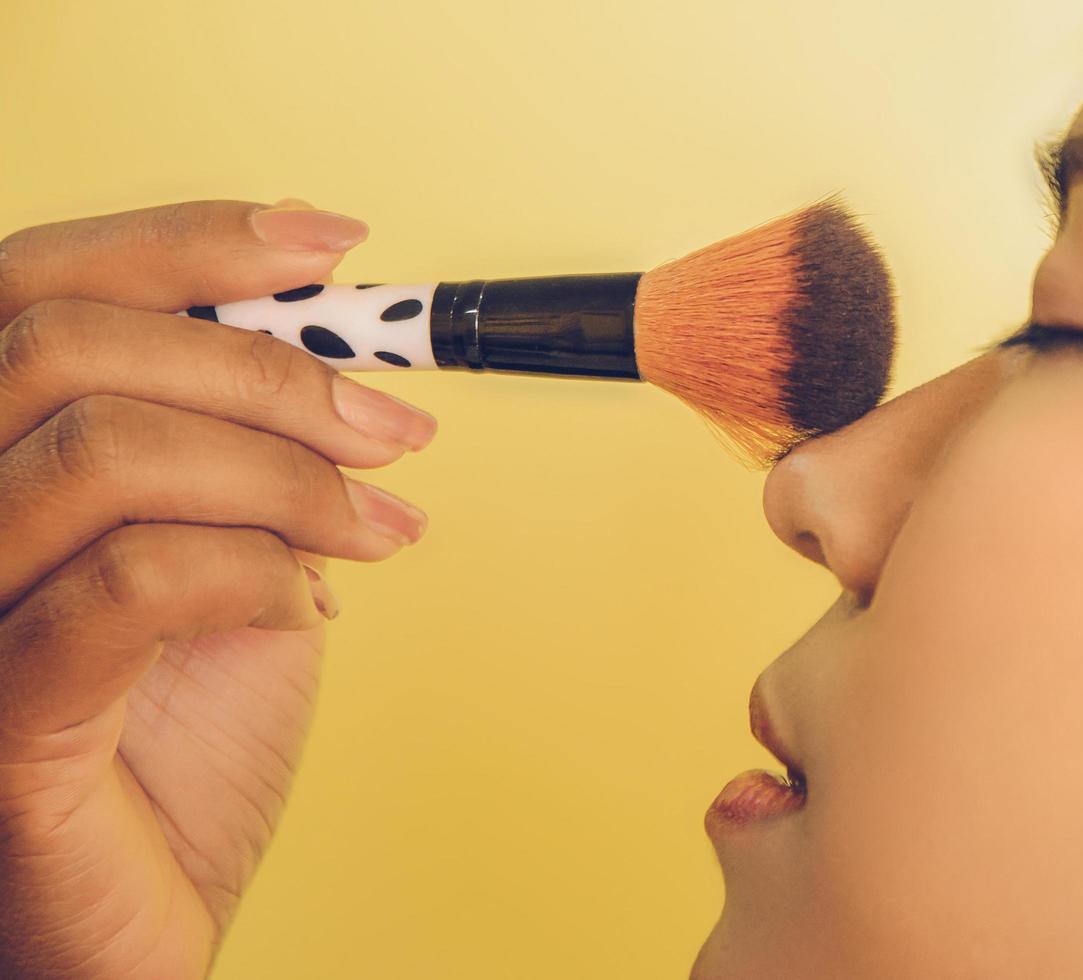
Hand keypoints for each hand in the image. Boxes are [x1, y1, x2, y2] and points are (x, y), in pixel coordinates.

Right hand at [0, 201, 435, 978]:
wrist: (151, 909)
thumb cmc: (183, 740)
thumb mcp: (238, 557)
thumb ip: (253, 455)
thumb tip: (337, 344)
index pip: (39, 287)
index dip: (185, 241)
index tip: (333, 245)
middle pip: (64, 344)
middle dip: (267, 368)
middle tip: (396, 428)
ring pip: (100, 448)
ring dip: (282, 472)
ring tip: (380, 527)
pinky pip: (127, 582)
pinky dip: (254, 568)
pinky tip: (312, 604)